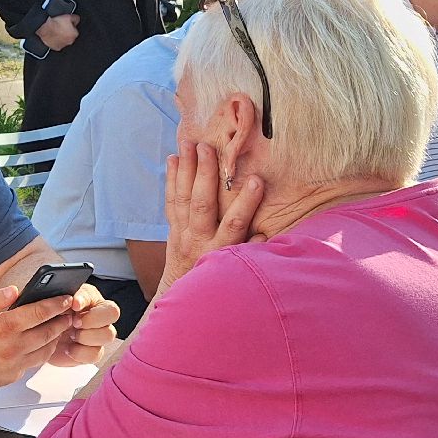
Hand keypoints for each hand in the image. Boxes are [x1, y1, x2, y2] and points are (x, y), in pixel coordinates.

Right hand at [0, 286, 77, 387]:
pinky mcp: (10, 377)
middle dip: (61, 321)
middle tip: (69, 313)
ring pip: (44, 351)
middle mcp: (11, 348)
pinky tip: (40, 343)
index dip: (56, 305)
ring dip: (55, 338)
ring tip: (58, 328)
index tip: (66, 299)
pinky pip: (32, 364)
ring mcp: (12, 365)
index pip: (39, 313)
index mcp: (2, 327)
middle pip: (48, 333)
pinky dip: (40, 352)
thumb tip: (17, 290)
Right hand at [36, 14, 79, 51]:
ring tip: (55, 30)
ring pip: (63, 39)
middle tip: (60, 26)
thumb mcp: (68, 16)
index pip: (75, 27)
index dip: (70, 23)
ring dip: (60, 35)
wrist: (44, 30)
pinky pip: (57, 43)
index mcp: (75, 34)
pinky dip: (56, 40)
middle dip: (66, 30)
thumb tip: (77, 19)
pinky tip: (52, 35)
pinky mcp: (56, 47)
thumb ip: (75, 18)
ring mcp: (63, 45)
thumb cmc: (55, 25)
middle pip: (69, 34)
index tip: (65, 22)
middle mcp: (70, 41)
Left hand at [52, 283, 119, 364]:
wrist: (43, 326)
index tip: (75, 308)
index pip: (111, 311)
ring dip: (85, 338)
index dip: (95, 314)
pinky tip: (68, 347)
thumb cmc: (57, 307)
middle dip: (90, 328)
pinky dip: (79, 353)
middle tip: (73, 323)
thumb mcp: (66, 294)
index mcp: (100, 306)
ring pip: (102, 346)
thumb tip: (77, 301)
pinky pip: (94, 356)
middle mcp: (102, 324)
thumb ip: (75, 295)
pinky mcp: (89, 354)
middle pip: (111, 332)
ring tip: (70, 334)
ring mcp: (97, 341)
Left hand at [159, 140, 264, 294]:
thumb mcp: (236, 269)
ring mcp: (182, 233)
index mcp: (220, 250)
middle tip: (207, 148)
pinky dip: (171, 179)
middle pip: (202, 204)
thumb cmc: (218, 280)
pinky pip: (171, 201)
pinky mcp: (173, 228)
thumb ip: (251, 252)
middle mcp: (198, 240)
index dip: (246, 203)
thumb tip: (266, 235)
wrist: (183, 292)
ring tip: (188, 144)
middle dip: (205, 175)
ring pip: (183, 198)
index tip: (258, 180)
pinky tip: (172, 159)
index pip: (235, 224)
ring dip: (185, 169)